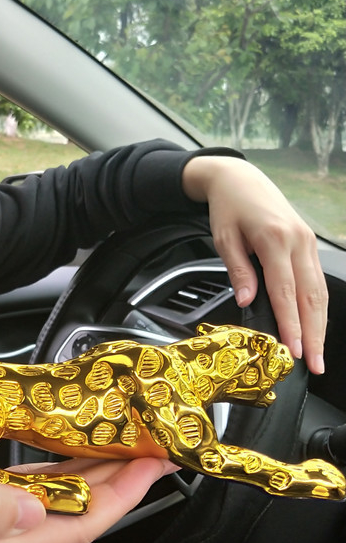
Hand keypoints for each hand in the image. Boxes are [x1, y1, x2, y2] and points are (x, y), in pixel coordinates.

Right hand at [0, 433, 172, 542]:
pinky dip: (48, 474)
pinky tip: (56, 451)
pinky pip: (19, 495)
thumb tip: (35, 511)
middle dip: (112, 484)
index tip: (152, 462)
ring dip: (85, 477)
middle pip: (67, 518)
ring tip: (114, 444)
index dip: (120, 496)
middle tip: (145, 445)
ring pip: (47, 507)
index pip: (71, 526)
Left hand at [182, 155, 327, 373]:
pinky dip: (317, 305)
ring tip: (317, 352)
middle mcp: (298, 241)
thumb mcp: (223, 237)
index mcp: (275, 239)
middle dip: (314, 334)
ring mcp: (307, 241)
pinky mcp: (308, 243)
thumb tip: (248, 301)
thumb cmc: (227, 207)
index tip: (294, 350)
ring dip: (320, 324)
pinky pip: (316, 280)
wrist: (239, 178)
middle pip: (311, 297)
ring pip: (319, 291)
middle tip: (314, 363)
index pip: (286, 292)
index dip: (291, 324)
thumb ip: (238, 270)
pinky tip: (315, 325)